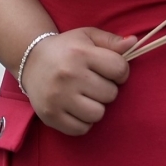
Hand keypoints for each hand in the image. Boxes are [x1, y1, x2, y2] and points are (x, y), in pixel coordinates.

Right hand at [21, 27, 137, 136]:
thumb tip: (134, 43)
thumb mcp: (87, 37)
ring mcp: (58, 97)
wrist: (31, 61)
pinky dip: (83, 121)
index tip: (110, 70)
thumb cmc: (66, 48)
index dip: (120, 71)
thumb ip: (112, 41)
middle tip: (93, 82)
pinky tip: (76, 107)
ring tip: (85, 95)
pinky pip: (82, 128)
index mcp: (80, 53)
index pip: (119, 69)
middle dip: (106, 88)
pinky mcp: (51, 116)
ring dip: (96, 106)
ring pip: (98, 114)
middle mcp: (69, 75)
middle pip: (111, 94)